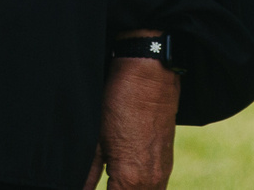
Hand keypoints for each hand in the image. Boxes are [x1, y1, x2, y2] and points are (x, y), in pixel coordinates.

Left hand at [86, 50, 179, 189]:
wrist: (151, 74)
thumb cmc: (120, 103)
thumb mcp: (95, 141)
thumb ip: (87, 176)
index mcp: (130, 179)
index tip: (88, 187)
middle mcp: (151, 181)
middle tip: (101, 182)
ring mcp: (162, 173)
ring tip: (110, 183)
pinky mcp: (167, 162)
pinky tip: (123, 181)